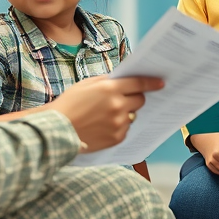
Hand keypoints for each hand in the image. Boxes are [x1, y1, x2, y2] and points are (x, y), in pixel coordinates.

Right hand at [45, 75, 161, 152]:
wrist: (57, 129)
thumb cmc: (69, 104)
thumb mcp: (87, 84)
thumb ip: (107, 81)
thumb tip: (124, 80)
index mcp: (109, 88)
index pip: (138, 83)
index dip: (151, 82)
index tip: (161, 82)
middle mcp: (117, 105)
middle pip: (139, 99)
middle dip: (136, 97)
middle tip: (126, 98)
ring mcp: (118, 123)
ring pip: (133, 114)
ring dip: (125, 112)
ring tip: (107, 114)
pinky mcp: (116, 138)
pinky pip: (126, 128)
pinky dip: (119, 125)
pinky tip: (104, 125)